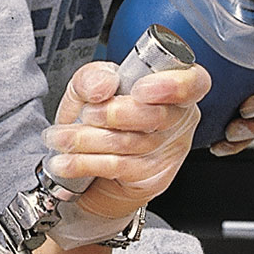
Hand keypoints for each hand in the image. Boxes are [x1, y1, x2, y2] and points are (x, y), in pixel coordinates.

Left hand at [43, 60, 209, 238]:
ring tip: (60, 137)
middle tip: (86, 114)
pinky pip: (118, 166)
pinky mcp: (152, 176)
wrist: (94, 164)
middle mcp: (177, 117)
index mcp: (170, 86)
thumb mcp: (88, 88)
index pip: (193, 82)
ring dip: (87, 140)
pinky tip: (65, 161)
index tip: (140, 90)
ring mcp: (167, 148)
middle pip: (156, 115)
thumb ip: (92, 77)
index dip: (172, 86)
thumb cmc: (99, 117)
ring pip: (131, 143)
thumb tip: (103, 84)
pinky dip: (84, 163)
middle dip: (113, 114)